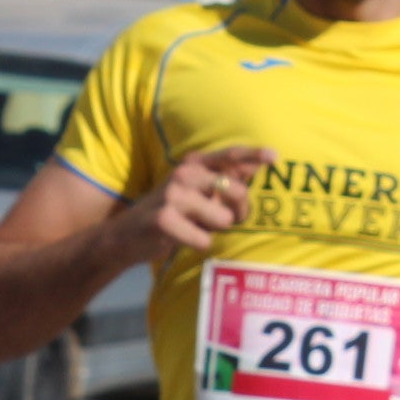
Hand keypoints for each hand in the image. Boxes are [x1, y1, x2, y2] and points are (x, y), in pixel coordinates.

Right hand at [122, 144, 272, 260]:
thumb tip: (254, 167)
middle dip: (239, 212)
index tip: (275, 156)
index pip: (229, 155)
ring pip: (223, 219)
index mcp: (193, 163)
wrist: (124, 234)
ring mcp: (174, 195)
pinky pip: (204, 240)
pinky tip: (181, 239)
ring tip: (195, 228)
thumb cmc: (169, 212)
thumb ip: (220, 179)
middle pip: (236, 192)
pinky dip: (198, 244)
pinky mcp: (165, 220)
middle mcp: (184, 174)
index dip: (253, 155)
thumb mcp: (192, 189)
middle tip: (225, 221)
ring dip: (215, 230)